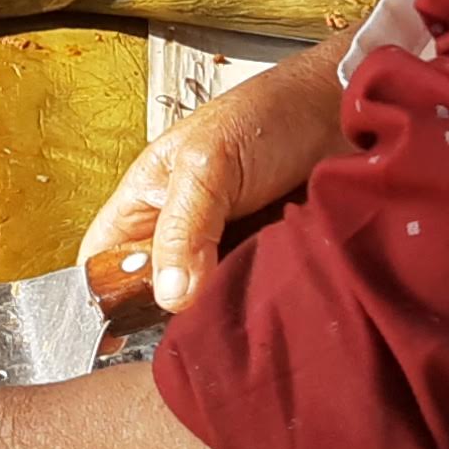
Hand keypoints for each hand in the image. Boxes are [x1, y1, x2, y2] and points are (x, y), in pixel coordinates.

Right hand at [75, 45, 350, 314]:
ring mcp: (226, 255)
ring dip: (217, 317)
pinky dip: (256, 310)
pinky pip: (251, 302)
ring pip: (204, 306)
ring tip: (232, 328)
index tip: (118, 334)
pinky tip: (267, 319)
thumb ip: (184, 228)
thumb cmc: (267, 117)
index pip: (102, 261)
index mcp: (146, 202)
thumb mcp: (210, 164)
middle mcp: (180, 235)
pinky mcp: (268, 267)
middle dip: (166, 320)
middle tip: (190, 335)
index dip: (101, 297)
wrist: (347, 112)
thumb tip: (170, 297)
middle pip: (153, 297)